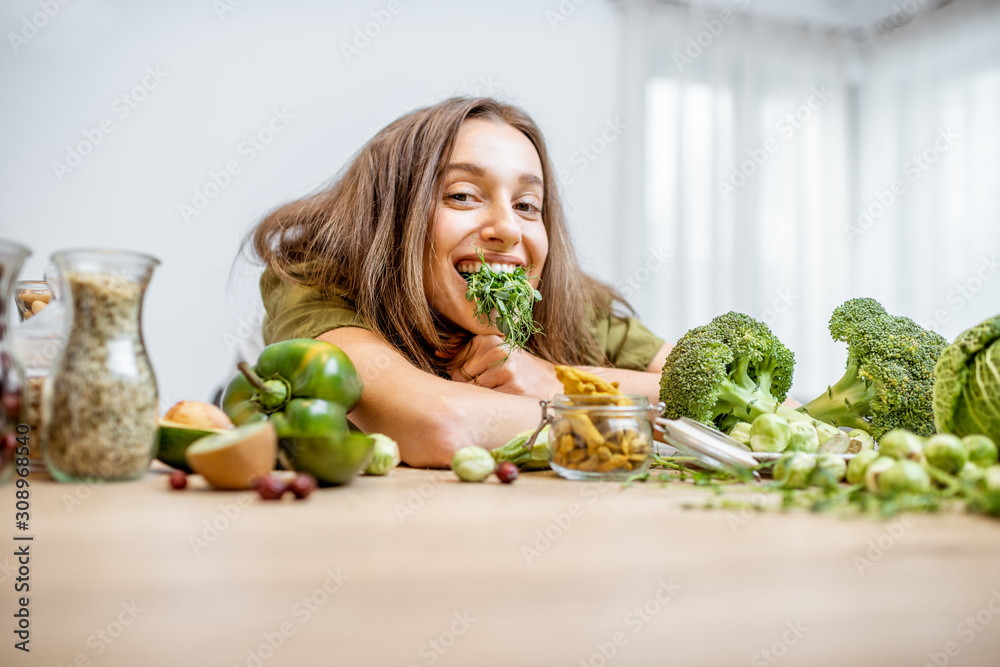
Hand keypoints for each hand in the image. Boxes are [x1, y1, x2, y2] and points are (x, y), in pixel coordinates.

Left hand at [447, 335, 561, 399]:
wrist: (550, 382)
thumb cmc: (516, 369)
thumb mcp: (495, 354)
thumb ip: (467, 353)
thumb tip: (438, 354)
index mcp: (489, 339)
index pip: (456, 362)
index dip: (462, 375)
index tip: (478, 376)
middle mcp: (497, 350)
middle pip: (461, 376)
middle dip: (471, 385)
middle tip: (492, 384)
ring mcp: (505, 369)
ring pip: (473, 389)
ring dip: (482, 395)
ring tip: (500, 389)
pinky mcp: (512, 387)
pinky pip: (487, 400)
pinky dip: (493, 402)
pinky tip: (506, 396)